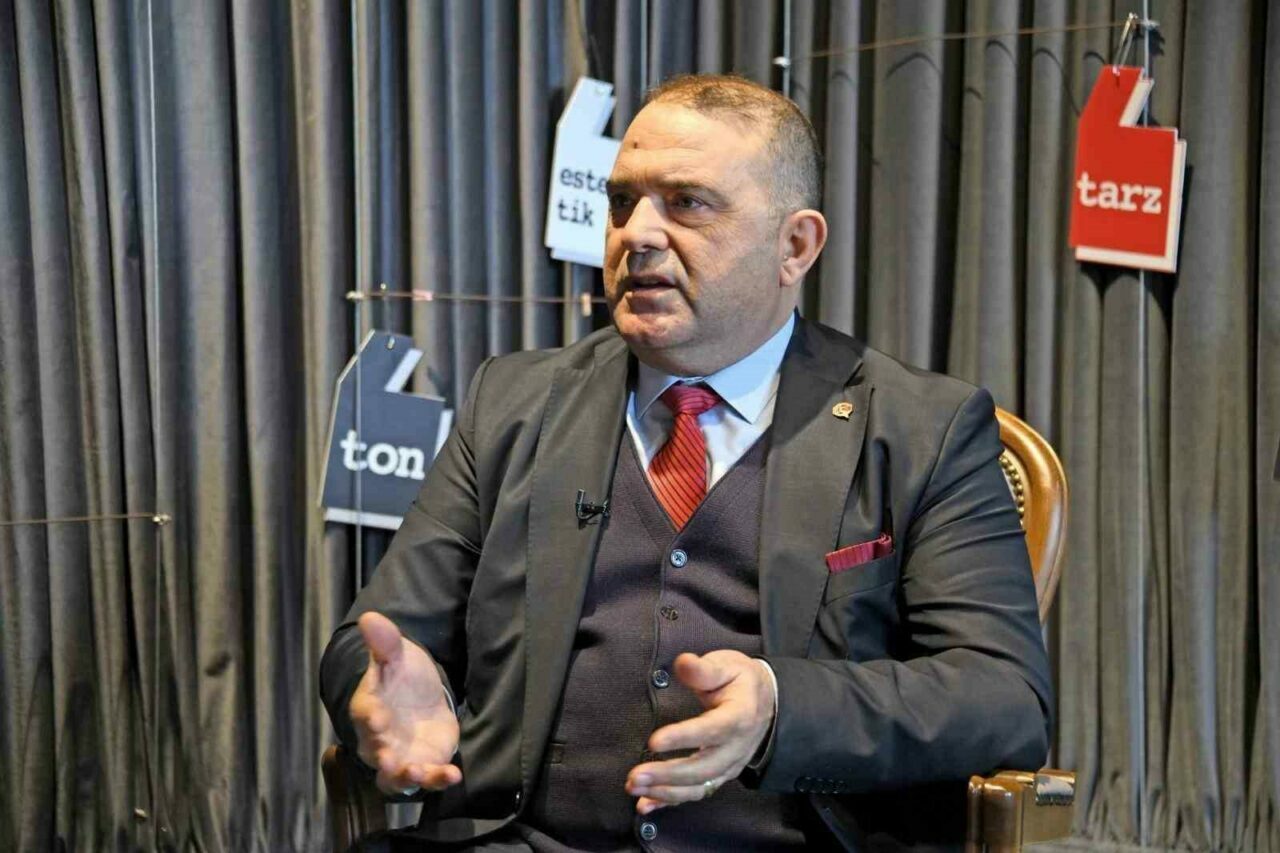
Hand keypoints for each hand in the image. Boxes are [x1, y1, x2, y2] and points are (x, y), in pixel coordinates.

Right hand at [349, 612, 461, 794]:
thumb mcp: (397, 654)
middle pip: (376, 752)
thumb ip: (385, 642)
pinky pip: (428, 778)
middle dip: (382, 757)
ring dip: (406, 777)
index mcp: (368, 708)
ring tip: (417, 772)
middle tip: (389, 759)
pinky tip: (453, 774)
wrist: (420, 697)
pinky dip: (438, 779)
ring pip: (396, 777)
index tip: (375, 717)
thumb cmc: (401, 676)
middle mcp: (379, 739)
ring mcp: (400, 757)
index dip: (369, 717)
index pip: (364, 714)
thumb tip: (369, 617)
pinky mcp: (425, 765)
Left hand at [625, 651, 774, 813]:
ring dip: (665, 791)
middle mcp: (736, 748)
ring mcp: (729, 766)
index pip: (711, 730)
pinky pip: (696, 793)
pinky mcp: (719, 775)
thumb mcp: (727, 665)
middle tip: (635, 775)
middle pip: (703, 768)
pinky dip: (670, 801)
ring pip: (698, 786)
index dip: (683, 738)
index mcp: (739, 717)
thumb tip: (683, 663)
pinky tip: (646, 804)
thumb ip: (703, 668)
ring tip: (634, 787)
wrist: (767, 701)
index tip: (654, 741)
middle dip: (667, 775)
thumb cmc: (740, 681)